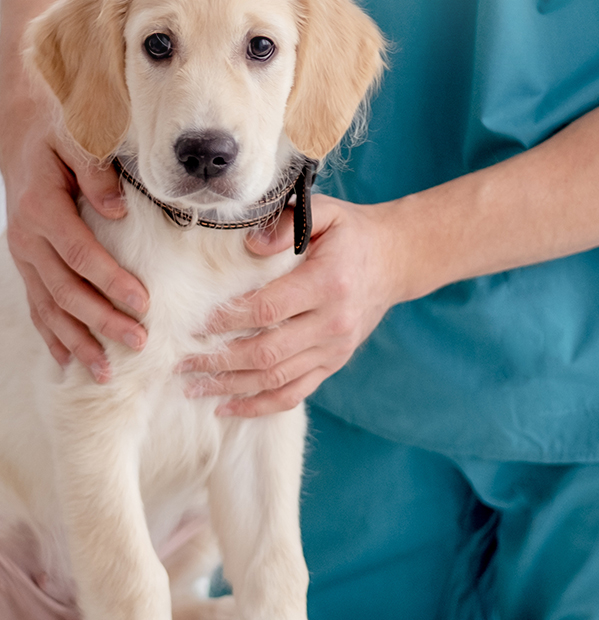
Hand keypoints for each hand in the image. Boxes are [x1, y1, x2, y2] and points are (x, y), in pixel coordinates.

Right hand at [1, 95, 148, 380]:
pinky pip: (37, 305)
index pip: (81, 254)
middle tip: (138, 343)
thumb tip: (118, 210)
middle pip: (67, 290)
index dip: (112, 281)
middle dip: (102, 321)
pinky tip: (69, 360)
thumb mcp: (77, 136)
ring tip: (105, 372)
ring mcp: (24, 255)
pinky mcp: (27, 263)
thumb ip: (96, 171)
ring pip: (50, 306)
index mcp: (43, 207)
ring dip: (78, 341)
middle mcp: (28, 238)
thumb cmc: (57, 131)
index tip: (143, 304)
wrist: (19, 130)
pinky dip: (53, 335)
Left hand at [179, 194, 402, 416]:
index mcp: (327, 283)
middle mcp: (333, 322)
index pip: (267, 309)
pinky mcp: (334, 362)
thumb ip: (286, 223)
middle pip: (266, 352)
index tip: (194, 324)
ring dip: (231, 387)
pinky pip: (295, 393)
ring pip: (276, 379)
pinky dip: (260, 405)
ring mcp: (335, 348)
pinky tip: (229, 407)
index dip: (227, 320)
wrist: (397, 260)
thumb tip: (250, 246)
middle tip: (181, 362)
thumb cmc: (351, 234)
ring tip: (193, 388)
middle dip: (219, 361)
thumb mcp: (326, 213)